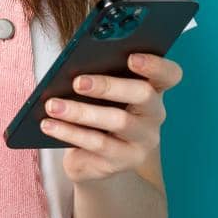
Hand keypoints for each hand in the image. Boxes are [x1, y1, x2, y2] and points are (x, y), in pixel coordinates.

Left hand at [38, 52, 182, 185]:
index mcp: (152, 88)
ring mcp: (142, 140)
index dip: (156, 64)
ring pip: (117, 121)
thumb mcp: (100, 94)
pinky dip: (69, 132)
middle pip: (143, 94)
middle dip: (108, 85)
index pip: (169, 74)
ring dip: (80, 112)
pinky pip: (97, 144)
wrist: (93, 159)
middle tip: (77, 81)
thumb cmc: (96, 112)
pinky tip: (48, 124)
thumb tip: (72, 66)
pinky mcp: (124, 160)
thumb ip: (97, 76)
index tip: (132, 57)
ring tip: (51, 105)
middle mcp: (154, 114)